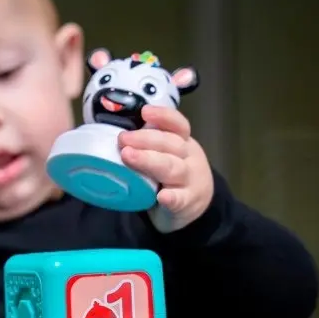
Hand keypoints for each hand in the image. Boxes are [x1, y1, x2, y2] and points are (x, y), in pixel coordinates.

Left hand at [118, 105, 213, 232]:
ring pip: (173, 168)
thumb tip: (119, 133)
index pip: (178, 125)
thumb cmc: (174, 175)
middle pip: (171, 144)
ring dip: (149, 161)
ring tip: (128, 156)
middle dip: (144, 139)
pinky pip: (180, 200)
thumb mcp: (169, 155)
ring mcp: (190, 181)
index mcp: (184, 143)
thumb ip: (151, 144)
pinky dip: (171, 198)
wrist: (198, 205)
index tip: (144, 111)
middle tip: (122, 139)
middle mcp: (189, 159)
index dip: (163, 116)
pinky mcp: (187, 203)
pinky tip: (162, 197)